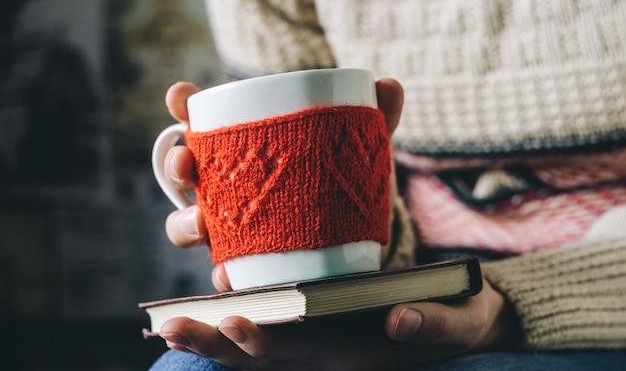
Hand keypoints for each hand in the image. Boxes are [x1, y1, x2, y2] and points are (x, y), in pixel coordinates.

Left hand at [159, 278, 521, 369]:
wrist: (463, 322)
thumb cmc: (460, 316)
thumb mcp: (460, 321)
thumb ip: (433, 323)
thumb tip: (399, 318)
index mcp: (359, 353)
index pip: (304, 352)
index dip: (265, 343)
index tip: (231, 325)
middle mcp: (332, 358)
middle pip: (265, 360)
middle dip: (217, 345)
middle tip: (170, 328)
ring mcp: (322, 352)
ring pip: (260, 355)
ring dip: (215, 342)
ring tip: (170, 328)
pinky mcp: (321, 338)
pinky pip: (272, 341)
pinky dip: (237, 334)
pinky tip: (208, 315)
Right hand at [162, 78, 405, 290]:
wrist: (351, 235)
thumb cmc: (340, 181)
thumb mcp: (358, 151)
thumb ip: (373, 121)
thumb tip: (390, 85)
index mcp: (244, 150)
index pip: (205, 122)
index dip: (184, 106)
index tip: (178, 96)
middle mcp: (228, 185)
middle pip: (186, 172)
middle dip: (176, 163)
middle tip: (184, 163)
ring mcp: (231, 225)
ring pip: (190, 223)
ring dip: (184, 223)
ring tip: (201, 224)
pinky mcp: (245, 262)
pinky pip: (222, 269)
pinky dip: (222, 272)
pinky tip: (229, 274)